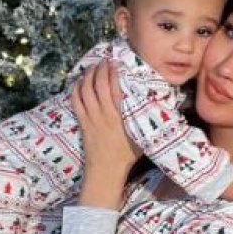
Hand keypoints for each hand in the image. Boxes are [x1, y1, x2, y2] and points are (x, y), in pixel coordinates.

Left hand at [71, 61, 141, 207]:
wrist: (105, 172)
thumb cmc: (126, 156)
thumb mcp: (140, 137)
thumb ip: (143, 120)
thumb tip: (157, 106)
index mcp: (118, 117)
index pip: (113, 88)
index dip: (112, 72)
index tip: (115, 62)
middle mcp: (103, 115)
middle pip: (97, 84)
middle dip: (100, 69)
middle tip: (104, 61)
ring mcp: (90, 118)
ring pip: (85, 90)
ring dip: (88, 76)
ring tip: (93, 67)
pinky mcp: (82, 123)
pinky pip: (75, 101)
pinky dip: (77, 88)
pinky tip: (80, 82)